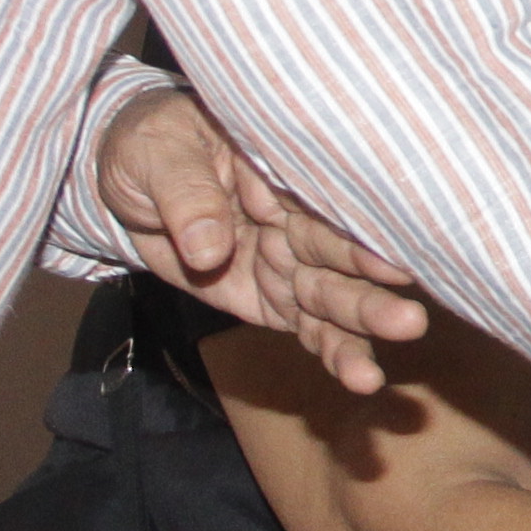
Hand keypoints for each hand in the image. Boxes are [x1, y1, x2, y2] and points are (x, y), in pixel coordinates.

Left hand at [99, 87, 428, 392]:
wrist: (122, 188)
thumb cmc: (146, 151)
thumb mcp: (152, 155)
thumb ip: (185, 197)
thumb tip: (208, 249)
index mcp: (280, 168)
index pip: (327, 195)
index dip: (355, 227)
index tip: (385, 260)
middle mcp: (299, 217)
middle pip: (340, 251)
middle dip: (373, 285)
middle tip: (408, 317)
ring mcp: (292, 262)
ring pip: (335, 295)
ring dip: (365, 324)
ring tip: (391, 352)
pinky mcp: (278, 301)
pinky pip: (313, 330)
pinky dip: (337, 353)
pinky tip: (363, 379)